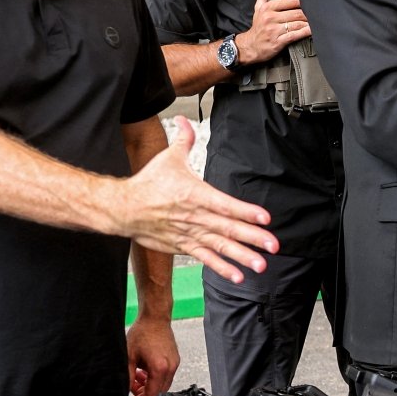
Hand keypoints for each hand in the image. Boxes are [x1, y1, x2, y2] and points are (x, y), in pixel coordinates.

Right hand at [114, 118, 276, 281]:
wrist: (123, 208)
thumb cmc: (148, 184)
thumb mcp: (168, 158)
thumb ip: (183, 140)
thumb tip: (184, 120)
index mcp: (195, 194)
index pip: (225, 204)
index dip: (245, 211)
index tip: (264, 218)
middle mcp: (194, 217)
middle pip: (228, 228)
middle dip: (252, 238)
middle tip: (273, 246)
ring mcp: (189, 233)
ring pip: (220, 246)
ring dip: (241, 256)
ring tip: (260, 265)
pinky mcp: (182, 246)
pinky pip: (205, 258)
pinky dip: (221, 267)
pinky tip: (237, 275)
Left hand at [125, 316, 179, 395]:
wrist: (155, 318)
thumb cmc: (143, 332)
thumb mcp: (129, 357)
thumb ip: (127, 376)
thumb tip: (125, 389)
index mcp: (159, 368)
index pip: (152, 395)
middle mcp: (170, 367)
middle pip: (159, 392)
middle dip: (144, 392)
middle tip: (133, 385)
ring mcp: (174, 363)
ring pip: (163, 385)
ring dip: (150, 384)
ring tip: (138, 375)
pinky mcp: (175, 360)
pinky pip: (166, 375)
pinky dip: (155, 377)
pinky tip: (145, 369)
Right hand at [233, 0, 310, 64]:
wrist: (249, 46)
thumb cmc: (257, 25)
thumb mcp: (258, 6)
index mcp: (268, 7)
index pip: (291, 1)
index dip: (303, 2)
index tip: (310, 4)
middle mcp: (271, 17)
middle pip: (297, 13)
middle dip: (308, 14)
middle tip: (317, 14)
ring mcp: (274, 30)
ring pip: (297, 24)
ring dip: (308, 23)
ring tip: (317, 22)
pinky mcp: (278, 42)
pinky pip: (295, 35)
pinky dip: (305, 33)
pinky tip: (312, 31)